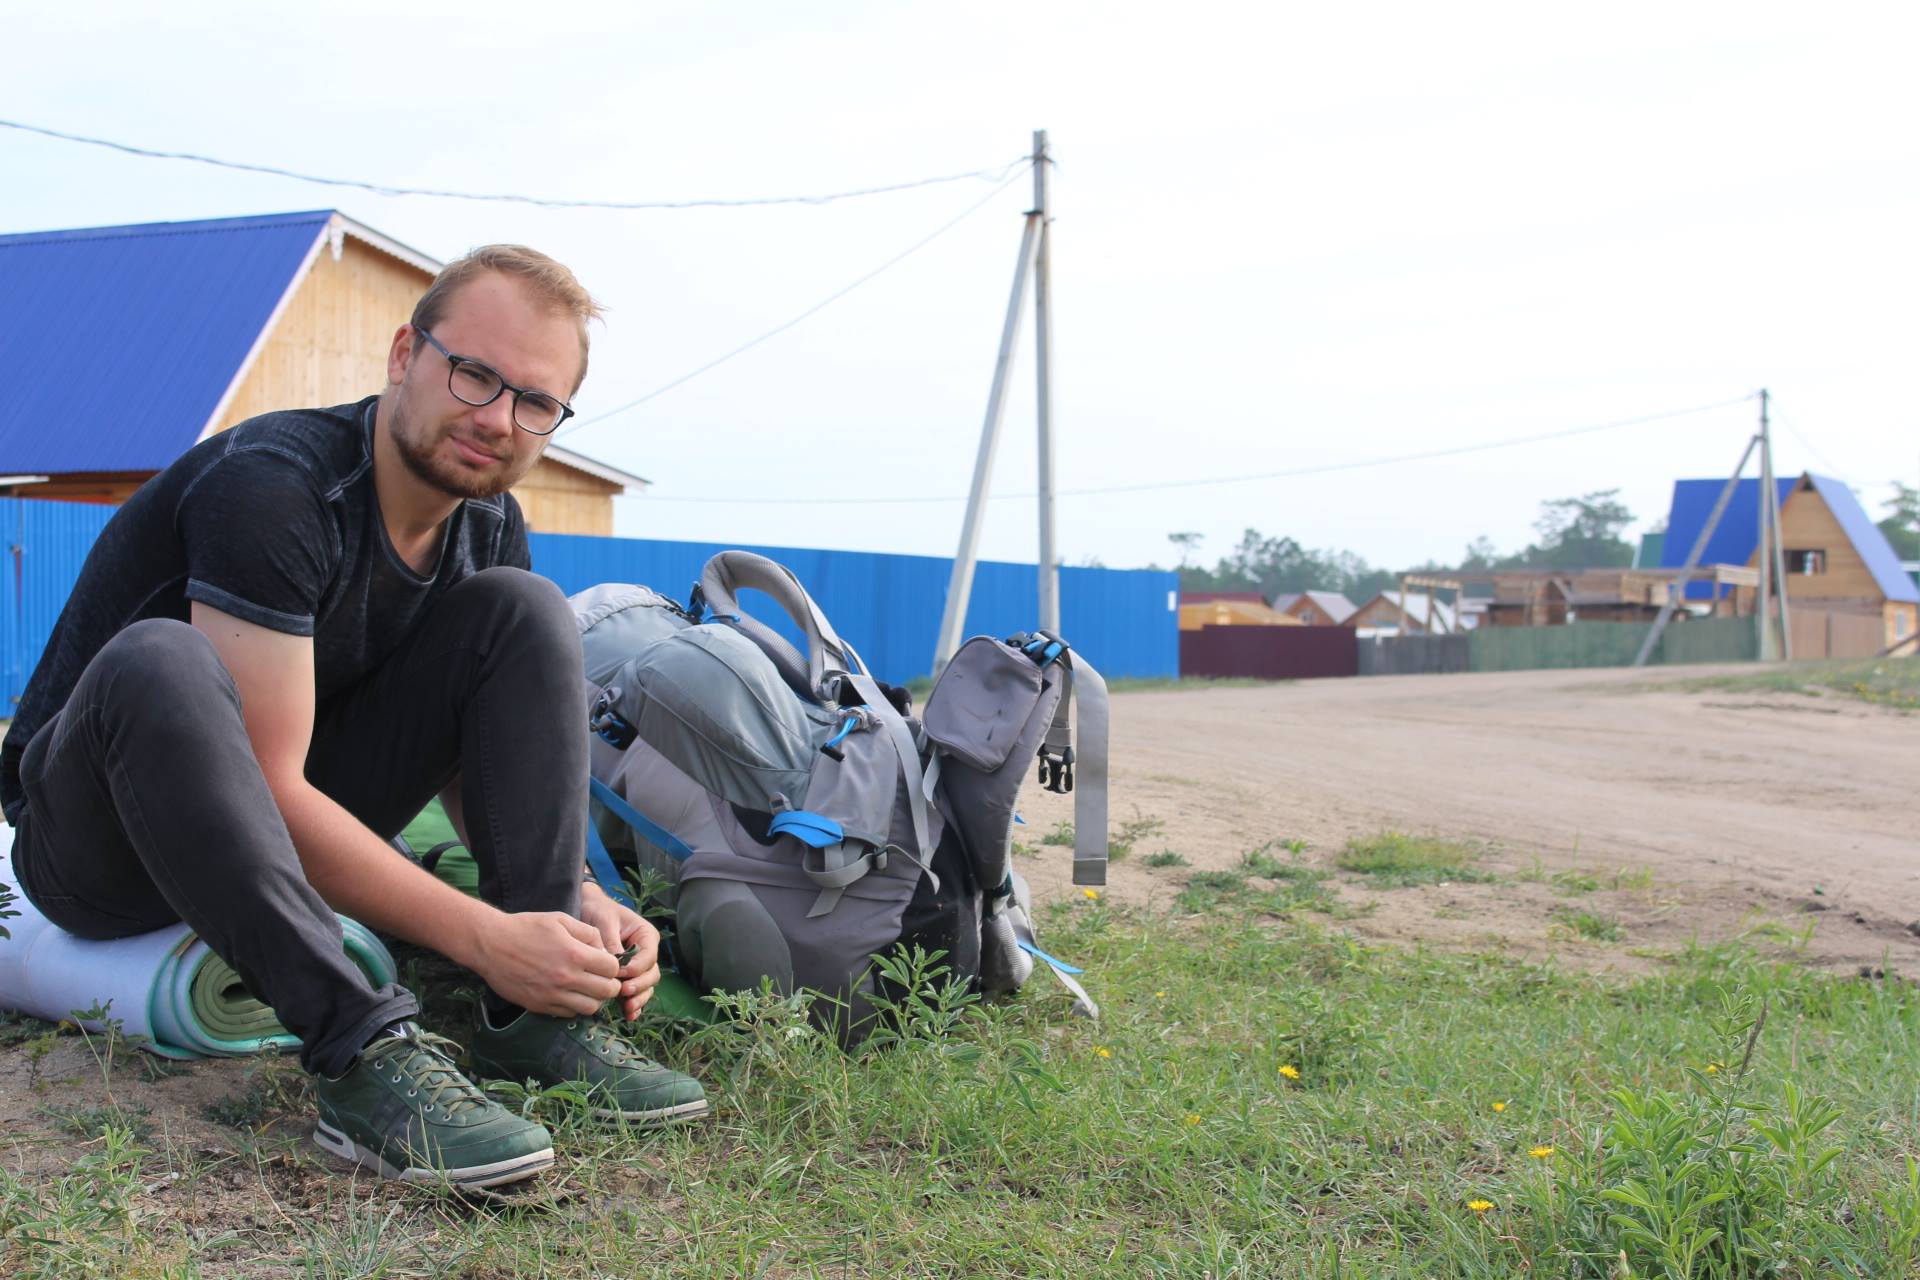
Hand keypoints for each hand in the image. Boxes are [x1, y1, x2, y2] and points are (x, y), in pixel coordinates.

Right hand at [470, 909, 620, 1017]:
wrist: (490, 944)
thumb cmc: (526, 927)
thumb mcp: (560, 920)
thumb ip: (588, 933)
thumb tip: (605, 950)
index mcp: (574, 954)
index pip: (612, 969)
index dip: (614, 965)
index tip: (606, 962)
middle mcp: (566, 978)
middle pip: (607, 992)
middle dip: (610, 984)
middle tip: (602, 978)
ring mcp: (552, 995)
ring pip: (590, 1008)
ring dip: (594, 999)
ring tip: (588, 988)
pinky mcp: (540, 1006)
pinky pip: (569, 1014)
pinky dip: (575, 1006)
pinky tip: (570, 994)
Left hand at [580, 880, 662, 1020]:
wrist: (589, 911)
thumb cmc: (599, 911)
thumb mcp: (605, 920)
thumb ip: (611, 940)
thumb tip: (615, 963)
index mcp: (646, 936)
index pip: (648, 956)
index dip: (636, 967)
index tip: (620, 973)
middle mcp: (646, 953)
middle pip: (651, 974)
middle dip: (640, 985)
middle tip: (623, 991)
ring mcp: (638, 967)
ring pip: (646, 986)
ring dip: (639, 998)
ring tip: (627, 1007)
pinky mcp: (628, 977)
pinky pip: (636, 993)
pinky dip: (634, 1004)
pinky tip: (628, 1015)